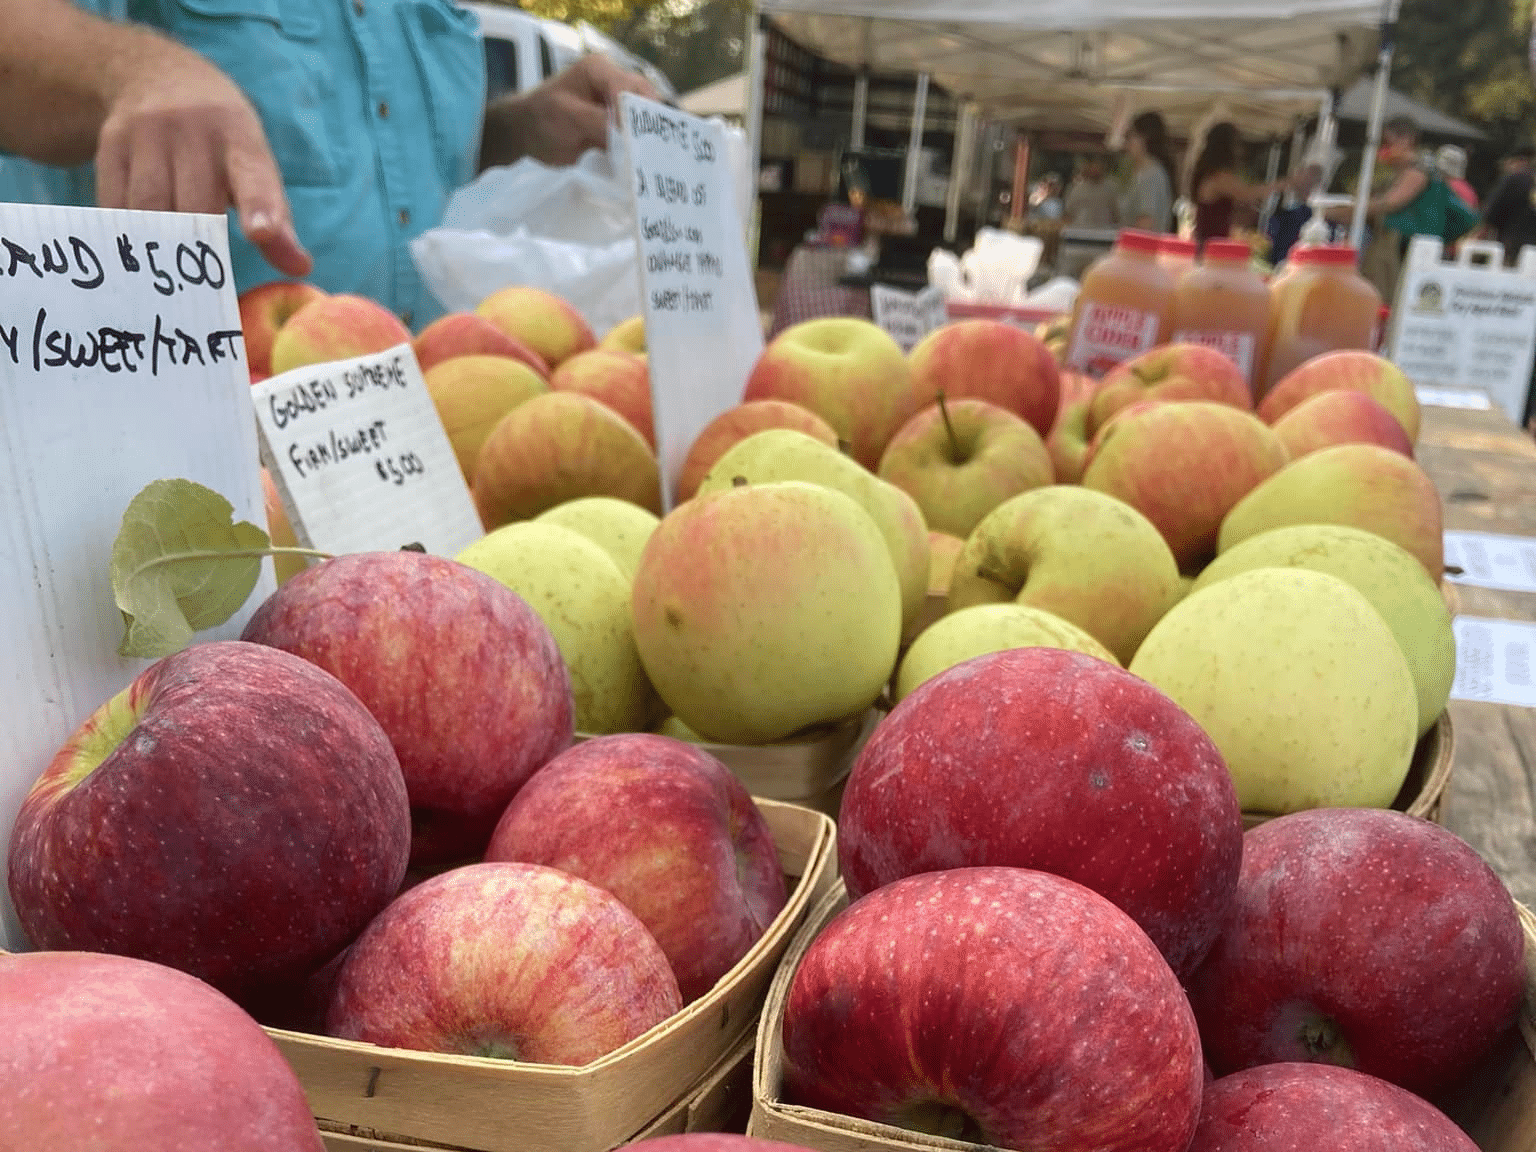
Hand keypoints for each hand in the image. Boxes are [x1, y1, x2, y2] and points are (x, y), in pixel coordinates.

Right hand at [94, 50, 310, 277]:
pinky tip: (131, 258)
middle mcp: (193, 131)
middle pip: (195, 204)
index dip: (259, 206)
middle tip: (203, 297)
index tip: (262, 234)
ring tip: (164, 286)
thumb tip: (300, 268)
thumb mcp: (254, 165)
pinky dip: (126, 236)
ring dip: (158, 249)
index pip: (253, 174)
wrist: (158, 75)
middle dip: (199, 249)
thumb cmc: (221, 142)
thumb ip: (277, 218)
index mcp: (239, 138)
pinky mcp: (111, 144)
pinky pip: (114, 202)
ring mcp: (146, 134)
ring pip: (149, 207)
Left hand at [485, 54, 659, 169]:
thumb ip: (598, 122)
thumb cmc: (540, 118)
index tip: (633, 139)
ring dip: (649, 138)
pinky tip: (647, 162)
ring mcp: (619, 106)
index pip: (628, 88)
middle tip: (655, 150)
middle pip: (645, 100)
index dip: (633, 113)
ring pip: (646, 118)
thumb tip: (629, 138)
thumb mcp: (568, 116)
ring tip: (655, 159)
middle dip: (651, 124)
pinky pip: (637, 134)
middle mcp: (615, 83)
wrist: (526, 135)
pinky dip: (642, 147)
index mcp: (600, 70)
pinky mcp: (619, 126)